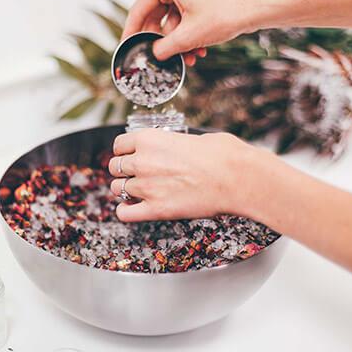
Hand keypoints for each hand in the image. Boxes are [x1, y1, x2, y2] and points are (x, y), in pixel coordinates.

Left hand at [108, 129, 262, 221]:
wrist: (236, 178)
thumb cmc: (223, 155)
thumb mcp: (196, 138)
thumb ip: (176, 144)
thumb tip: (180, 148)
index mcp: (149, 139)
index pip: (119, 144)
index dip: (124, 151)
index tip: (129, 155)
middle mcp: (142, 161)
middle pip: (115, 167)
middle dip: (124, 171)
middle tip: (135, 174)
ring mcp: (146, 186)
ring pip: (117, 189)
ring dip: (126, 190)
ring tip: (138, 191)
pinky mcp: (156, 209)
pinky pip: (125, 213)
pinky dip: (125, 211)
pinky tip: (133, 208)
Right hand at [122, 0, 256, 64]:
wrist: (256, 8)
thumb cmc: (226, 13)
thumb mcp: (189, 36)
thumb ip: (164, 48)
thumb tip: (151, 57)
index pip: (139, 10)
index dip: (132, 34)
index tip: (126, 50)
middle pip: (154, 17)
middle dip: (162, 42)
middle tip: (159, 61)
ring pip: (170, 22)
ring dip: (178, 43)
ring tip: (189, 58)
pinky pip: (182, 19)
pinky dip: (187, 36)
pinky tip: (198, 51)